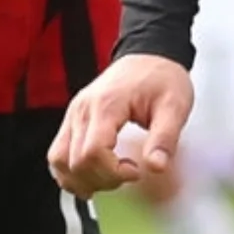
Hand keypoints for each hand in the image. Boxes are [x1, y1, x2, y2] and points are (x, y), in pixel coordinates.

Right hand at [51, 53, 195, 197]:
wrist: (150, 54)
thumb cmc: (161, 77)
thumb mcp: (174, 107)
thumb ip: (165, 138)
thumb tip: (156, 166)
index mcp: (106, 105)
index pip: (93, 152)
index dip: (113, 172)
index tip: (136, 171)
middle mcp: (83, 109)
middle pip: (74, 161)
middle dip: (101, 179)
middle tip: (126, 175)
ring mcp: (74, 114)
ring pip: (58, 160)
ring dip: (80, 179)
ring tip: (107, 180)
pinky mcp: (74, 118)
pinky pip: (58, 152)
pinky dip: (70, 170)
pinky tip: (89, 177)